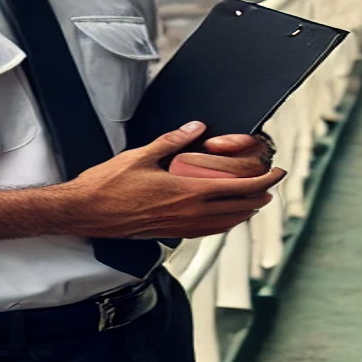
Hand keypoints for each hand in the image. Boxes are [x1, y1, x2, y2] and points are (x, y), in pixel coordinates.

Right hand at [63, 122, 286, 238]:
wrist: (85, 212)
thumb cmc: (107, 187)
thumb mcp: (142, 155)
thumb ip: (172, 141)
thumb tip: (195, 128)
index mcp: (186, 193)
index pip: (238, 189)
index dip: (263, 181)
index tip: (276, 173)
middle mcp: (188, 214)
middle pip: (238, 208)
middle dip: (260, 196)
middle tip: (270, 184)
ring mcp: (180, 227)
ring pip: (226, 223)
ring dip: (245, 212)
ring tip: (254, 201)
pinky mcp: (170, 233)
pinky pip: (207, 231)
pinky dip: (224, 223)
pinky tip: (223, 218)